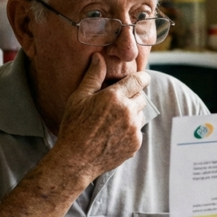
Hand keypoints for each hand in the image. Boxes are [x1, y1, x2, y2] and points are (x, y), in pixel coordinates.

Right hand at [54, 54, 149, 179]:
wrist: (76, 160)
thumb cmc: (74, 127)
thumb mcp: (79, 98)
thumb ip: (93, 76)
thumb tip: (99, 57)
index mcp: (115, 97)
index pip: (139, 80)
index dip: (142, 78)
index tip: (141, 78)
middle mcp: (128, 112)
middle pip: (141, 97)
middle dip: (133, 97)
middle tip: (117, 103)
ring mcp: (133, 129)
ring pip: (140, 114)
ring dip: (132, 114)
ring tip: (112, 120)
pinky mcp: (135, 144)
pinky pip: (138, 131)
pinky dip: (129, 130)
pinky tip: (113, 134)